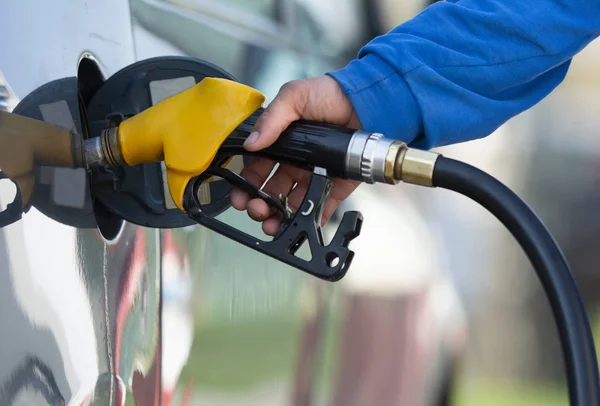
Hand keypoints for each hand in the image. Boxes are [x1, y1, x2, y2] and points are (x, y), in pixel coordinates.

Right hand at [230, 75, 360, 235]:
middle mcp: (296, 164)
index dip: (246, 185)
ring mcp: (315, 176)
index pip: (257, 170)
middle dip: (259, 205)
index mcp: (282, 145)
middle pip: (271, 192)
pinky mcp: (336, 186)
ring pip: (292, 204)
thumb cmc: (330, 94)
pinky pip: (322, 207)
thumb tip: (252, 143)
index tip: (239, 196)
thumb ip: (271, 119)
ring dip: (280, 217)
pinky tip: (302, 224)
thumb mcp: (294, 97)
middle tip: (256, 210)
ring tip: (273, 223)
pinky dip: (312, 219)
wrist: (366, 101)